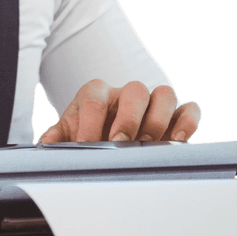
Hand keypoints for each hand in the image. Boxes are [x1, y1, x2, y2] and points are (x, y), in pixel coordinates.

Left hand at [38, 79, 200, 143]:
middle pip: (135, 90)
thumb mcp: (68, 135)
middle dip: (128, 118)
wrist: (107, 140)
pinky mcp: (176, 117)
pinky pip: (190, 109)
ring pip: (165, 94)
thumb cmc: (87, 135)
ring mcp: (153, 103)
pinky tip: (177, 140)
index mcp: (97, 93)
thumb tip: (47, 143)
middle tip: (119, 144)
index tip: (87, 145)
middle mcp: (127, 94)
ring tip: (148, 144)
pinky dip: (187, 122)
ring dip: (158, 119)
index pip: (94, 98)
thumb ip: (57, 137)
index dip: (90, 122)